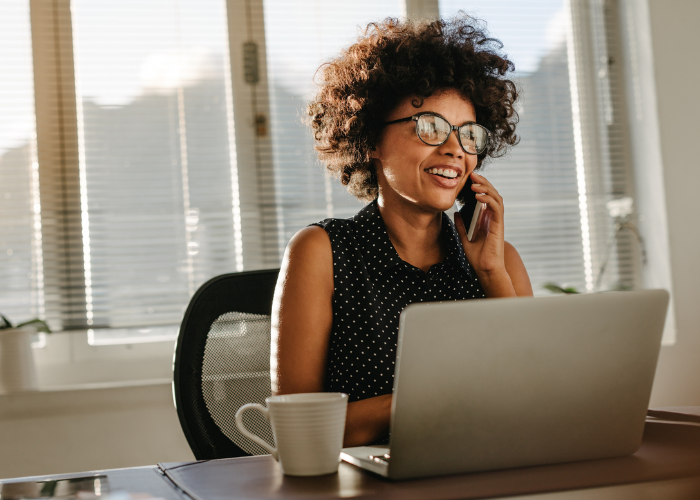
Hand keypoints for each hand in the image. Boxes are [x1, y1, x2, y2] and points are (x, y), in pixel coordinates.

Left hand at [454, 172, 515, 296]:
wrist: (485, 269)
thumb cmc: (477, 256)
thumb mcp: (465, 238)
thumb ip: (461, 225)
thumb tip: (456, 213)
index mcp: (486, 218)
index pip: (485, 197)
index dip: (479, 186)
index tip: (469, 179)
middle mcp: (493, 217)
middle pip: (492, 194)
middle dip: (483, 183)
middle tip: (472, 175)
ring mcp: (497, 221)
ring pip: (496, 197)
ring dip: (486, 188)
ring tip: (474, 183)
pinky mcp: (499, 225)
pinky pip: (496, 208)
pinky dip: (488, 199)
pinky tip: (478, 196)